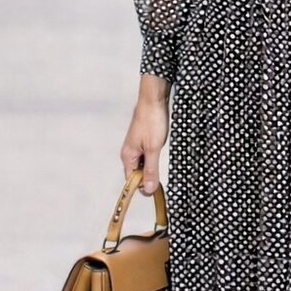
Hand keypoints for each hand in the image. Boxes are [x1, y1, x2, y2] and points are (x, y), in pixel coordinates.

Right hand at [121, 74, 169, 193]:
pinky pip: (145, 155)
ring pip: (142, 164)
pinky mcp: (142, 140)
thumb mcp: (154, 148)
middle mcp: (128, 153)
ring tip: (160, 157)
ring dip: (152, 166)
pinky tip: (159, 151)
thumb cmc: (152, 121)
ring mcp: (135, 146)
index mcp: (127, 156)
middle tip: (162, 173)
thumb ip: (151, 170)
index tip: (157, 189)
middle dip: (149, 177)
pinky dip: (153, 157)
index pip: (131, 181)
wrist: (153, 99)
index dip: (143, 187)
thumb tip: (147, 190)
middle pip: (136, 174)